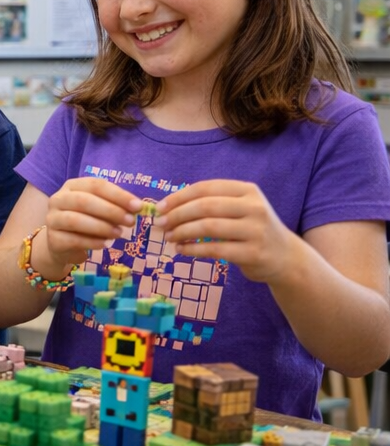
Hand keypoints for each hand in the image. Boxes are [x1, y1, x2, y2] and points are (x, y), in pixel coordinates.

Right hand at [44, 177, 141, 268]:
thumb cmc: (85, 222)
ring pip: (75, 220)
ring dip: (101, 227)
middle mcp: (58, 199)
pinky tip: (105, 244)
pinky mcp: (53, 239)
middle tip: (130, 221)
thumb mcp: (100, 210)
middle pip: (84, 201)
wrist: (61, 244)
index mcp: (72, 186)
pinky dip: (92, 242)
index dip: (118, 195)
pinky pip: (73, 239)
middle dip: (110, 211)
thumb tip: (137, 208)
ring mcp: (52, 219)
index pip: (95, 185)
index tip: (138, 206)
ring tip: (119, 233)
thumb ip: (115, 206)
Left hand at [156, 179, 298, 283]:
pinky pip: (215, 249)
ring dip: (182, 232)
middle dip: (177, 215)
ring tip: (169, 237)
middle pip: (205, 206)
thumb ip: (212, 203)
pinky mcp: (253, 253)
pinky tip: (181, 249)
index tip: (159, 207)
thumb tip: (167, 207)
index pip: (206, 188)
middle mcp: (254, 207)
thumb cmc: (252, 230)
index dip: (179, 197)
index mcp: (248, 190)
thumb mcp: (239, 208)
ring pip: (208, 227)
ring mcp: (256, 230)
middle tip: (160, 224)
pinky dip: (192, 249)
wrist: (286, 257)